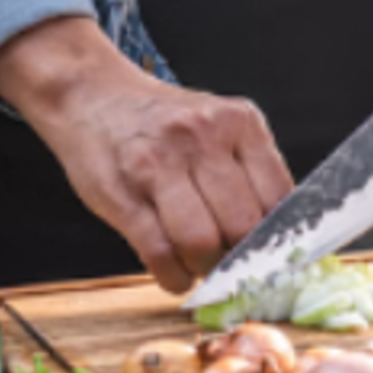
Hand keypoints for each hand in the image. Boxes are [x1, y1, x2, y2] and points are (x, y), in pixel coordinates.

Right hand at [0, 17, 294, 296]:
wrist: (93, 95)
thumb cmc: (162, 122)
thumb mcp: (217, 125)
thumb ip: (249, 169)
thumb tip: (280, 238)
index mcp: (239, 121)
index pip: (280, 198)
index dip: (279, 240)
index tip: (272, 258)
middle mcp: (203, 137)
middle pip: (243, 225)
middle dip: (241, 260)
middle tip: (230, 265)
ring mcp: (160, 164)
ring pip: (202, 242)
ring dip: (204, 269)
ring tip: (199, 266)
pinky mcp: (124, 194)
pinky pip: (159, 252)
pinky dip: (173, 277)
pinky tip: (174, 274)